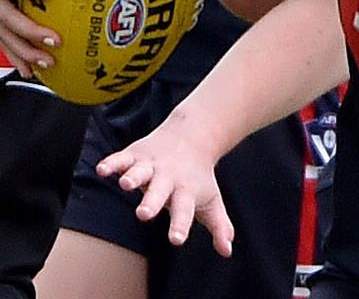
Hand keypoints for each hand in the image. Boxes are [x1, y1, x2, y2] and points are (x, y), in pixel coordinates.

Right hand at [96, 110, 233, 256]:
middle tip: (144, 214)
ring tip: (126, 184)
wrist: (193, 136)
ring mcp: (150, 165)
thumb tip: (227, 251)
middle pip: (159, 191)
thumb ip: (219, 226)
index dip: (180, 225)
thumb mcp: (212, 200)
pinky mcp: (135, 155)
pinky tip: (102, 170)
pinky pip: (121, 158)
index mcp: (186, 192)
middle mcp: (168, 178)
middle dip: (152, 202)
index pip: (184, 211)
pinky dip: (112, 163)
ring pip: (140, 171)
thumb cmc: (200, 177)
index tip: (176, 240)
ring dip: (133, 177)